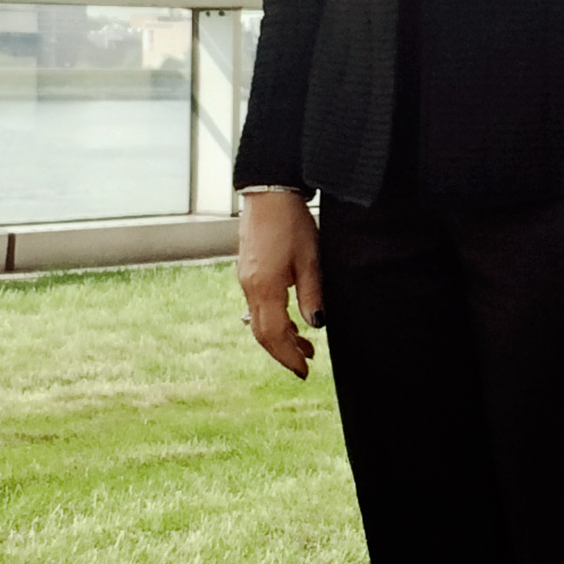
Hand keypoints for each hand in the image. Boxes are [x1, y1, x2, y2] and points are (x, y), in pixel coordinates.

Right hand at [238, 192, 324, 377]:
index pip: (274, 335)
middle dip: (283, 352)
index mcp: (265, 288)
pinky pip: (257, 305)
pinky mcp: (248, 271)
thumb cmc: (291, 223)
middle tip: (305, 364)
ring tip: (306, 344)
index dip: (289, 356)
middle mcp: (250, 287)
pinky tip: (290, 320)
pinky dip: (274, 319)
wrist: (269, 193)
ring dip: (281, 336)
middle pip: (262, 333)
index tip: (304, 371)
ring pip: (259, 320)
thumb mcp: (310, 260)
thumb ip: (311, 294)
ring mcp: (246, 279)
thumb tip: (316, 325)